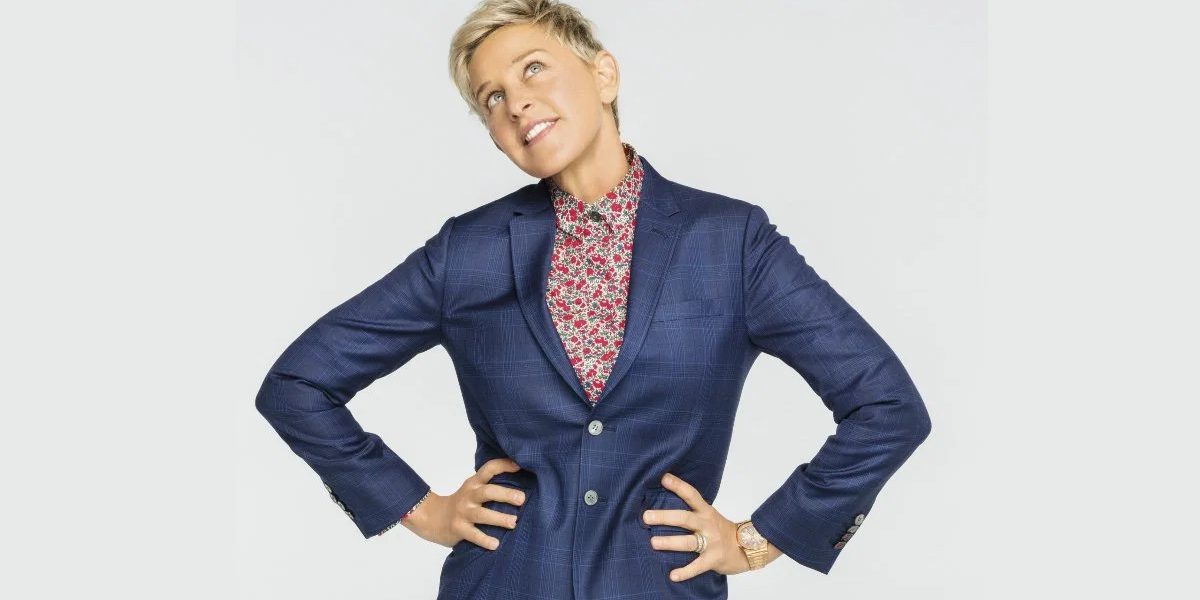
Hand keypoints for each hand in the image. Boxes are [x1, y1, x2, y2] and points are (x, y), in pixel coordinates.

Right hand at [402, 457, 525, 550]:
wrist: (430, 517)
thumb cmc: (460, 504)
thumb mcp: (471, 491)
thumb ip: (489, 487)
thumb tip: (521, 489)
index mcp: (473, 484)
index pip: (488, 469)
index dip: (503, 465)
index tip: (519, 466)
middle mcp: (468, 496)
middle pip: (487, 492)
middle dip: (505, 494)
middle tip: (522, 499)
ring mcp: (462, 513)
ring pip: (482, 514)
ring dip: (499, 518)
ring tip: (513, 522)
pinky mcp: (458, 529)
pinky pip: (473, 535)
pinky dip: (484, 539)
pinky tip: (495, 544)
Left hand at [642, 472, 781, 581]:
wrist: (749, 548)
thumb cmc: (723, 531)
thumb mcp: (710, 516)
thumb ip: (693, 512)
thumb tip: (664, 507)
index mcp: (706, 512)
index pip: (692, 495)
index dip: (678, 486)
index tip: (664, 478)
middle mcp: (708, 525)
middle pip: (685, 518)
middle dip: (665, 517)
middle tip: (646, 516)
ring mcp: (712, 542)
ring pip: (689, 541)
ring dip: (670, 542)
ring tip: (653, 542)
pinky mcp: (714, 559)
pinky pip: (698, 566)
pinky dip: (685, 572)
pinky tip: (673, 575)